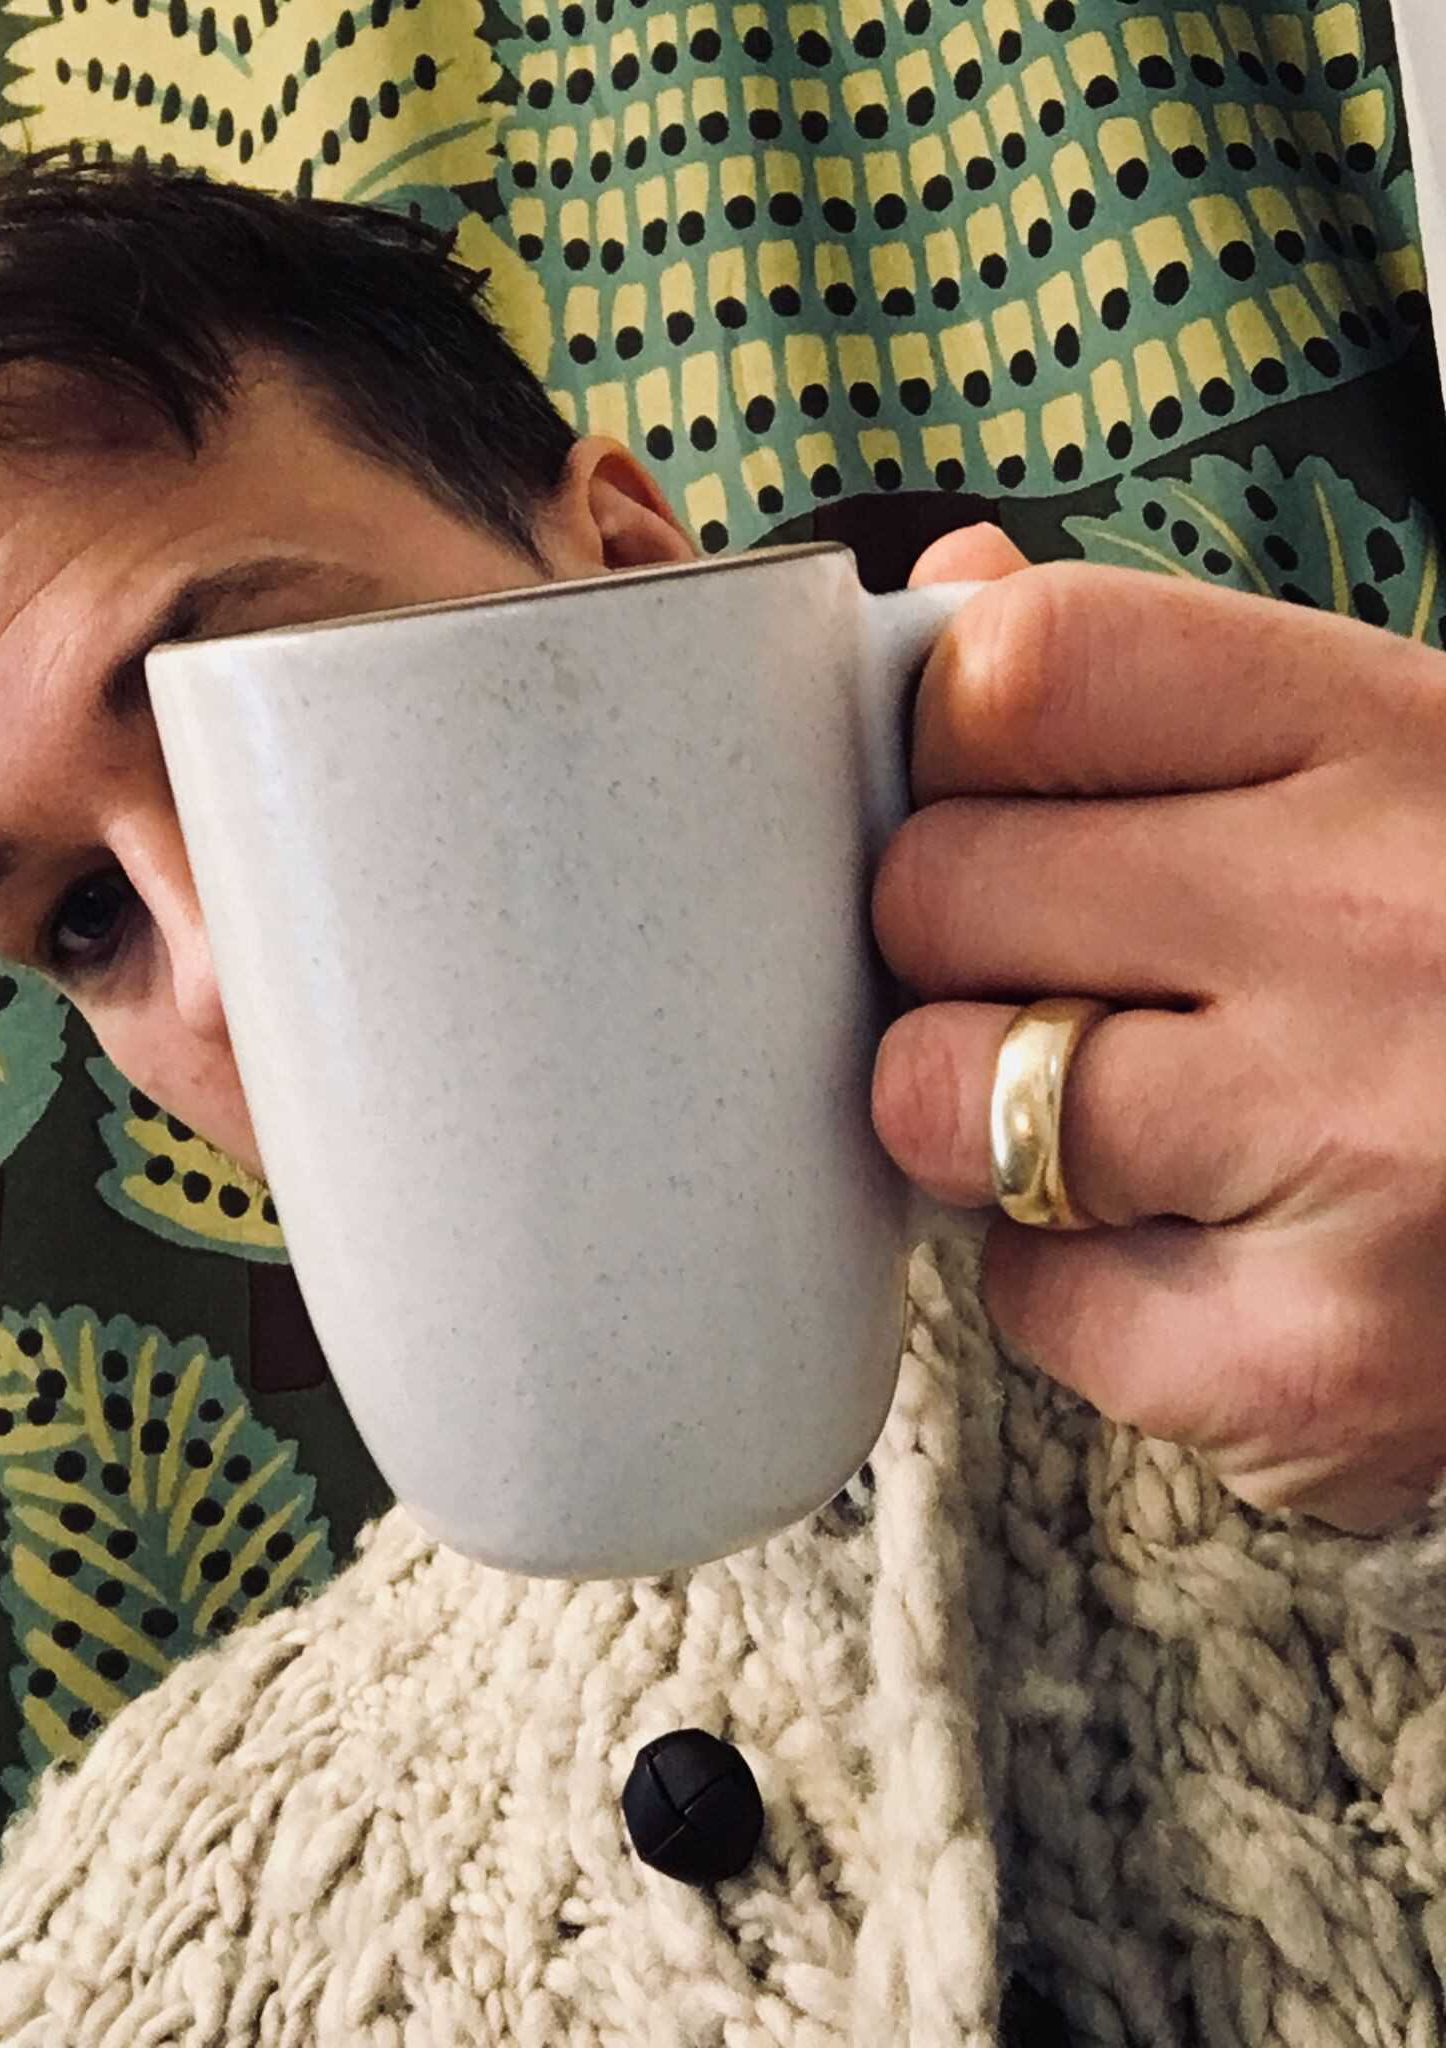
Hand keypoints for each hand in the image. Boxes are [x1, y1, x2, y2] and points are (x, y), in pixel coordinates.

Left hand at [870, 524, 1445, 1532]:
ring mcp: (1345, 1151)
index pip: (1024, 669)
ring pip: (936, 1097)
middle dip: (960, 943)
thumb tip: (952, 594)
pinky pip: (1024, 1297)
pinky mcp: (1306, 1368)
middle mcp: (1373, 927)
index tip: (994, 794)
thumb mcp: (1407, 772)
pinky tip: (1218, 1260)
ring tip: (1128, 1124)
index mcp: (1399, 739)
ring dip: (979, 1118)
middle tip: (1073, 978)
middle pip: (942, 887)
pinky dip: (1078, 1290)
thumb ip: (1174, 689)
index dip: (955, 738)